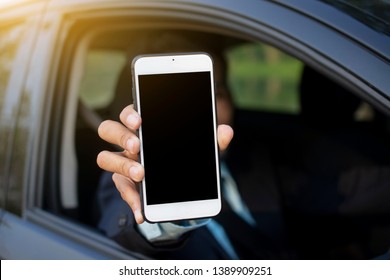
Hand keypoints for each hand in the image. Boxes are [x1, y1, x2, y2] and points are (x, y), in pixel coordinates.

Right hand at [97, 104, 233, 223]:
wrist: (179, 185)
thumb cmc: (185, 156)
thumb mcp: (201, 149)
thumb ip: (213, 140)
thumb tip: (226, 131)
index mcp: (144, 126)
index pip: (130, 112)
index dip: (130, 113)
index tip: (139, 120)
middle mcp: (128, 141)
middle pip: (108, 129)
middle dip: (121, 136)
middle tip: (138, 146)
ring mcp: (123, 162)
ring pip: (105, 157)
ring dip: (121, 165)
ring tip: (141, 173)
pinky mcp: (124, 184)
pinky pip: (121, 191)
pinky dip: (132, 201)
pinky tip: (142, 211)